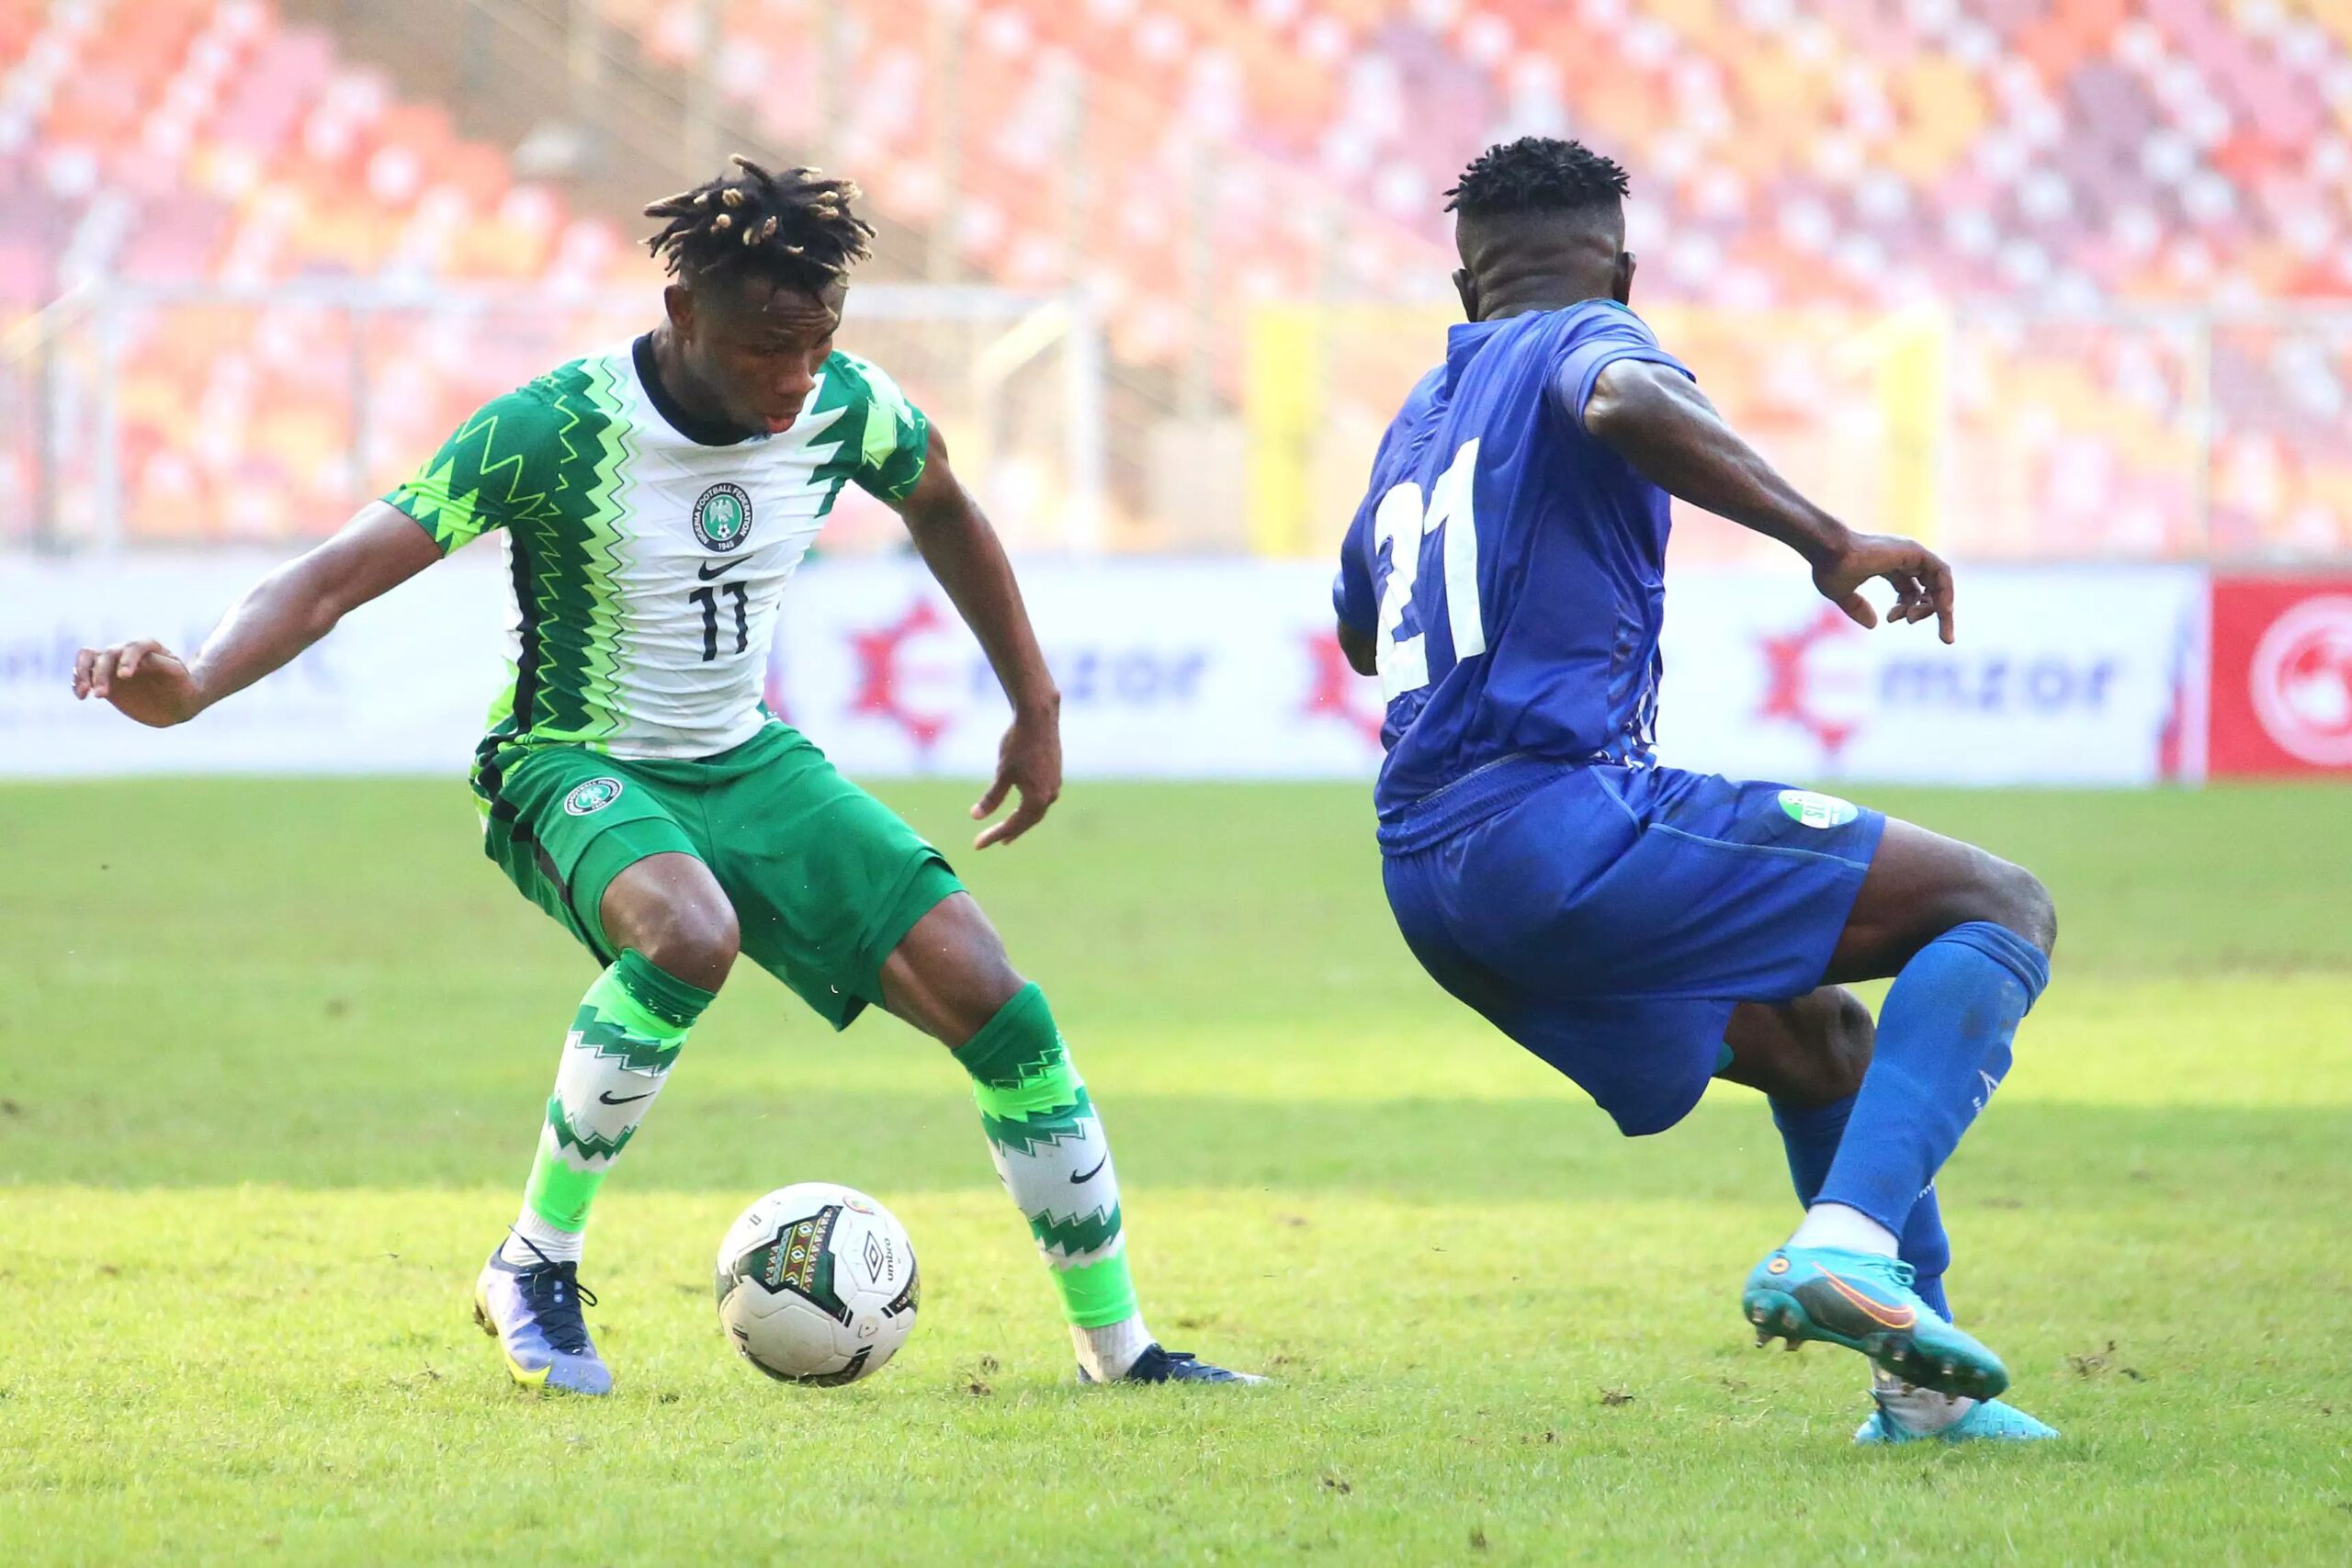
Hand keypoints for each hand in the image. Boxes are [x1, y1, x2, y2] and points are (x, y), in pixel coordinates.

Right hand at [72, 639, 203, 726]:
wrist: (176, 703)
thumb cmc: (181, 687)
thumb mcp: (177, 676)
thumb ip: (161, 664)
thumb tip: (140, 661)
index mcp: (149, 648)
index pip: (135, 646)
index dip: (128, 659)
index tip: (124, 677)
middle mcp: (127, 653)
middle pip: (108, 654)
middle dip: (101, 673)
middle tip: (101, 695)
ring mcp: (113, 665)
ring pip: (89, 658)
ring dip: (83, 674)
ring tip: (84, 694)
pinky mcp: (104, 679)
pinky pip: (83, 673)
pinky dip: (78, 681)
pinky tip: (80, 696)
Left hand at [970, 704, 1061, 848]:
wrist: (1039, 717)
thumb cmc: (1018, 744)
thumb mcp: (1002, 773)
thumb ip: (991, 798)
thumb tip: (975, 817)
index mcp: (1037, 798)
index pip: (1013, 824)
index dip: (994, 835)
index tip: (978, 844)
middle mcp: (1050, 795)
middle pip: (1028, 821)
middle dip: (1010, 831)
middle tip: (993, 840)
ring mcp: (1055, 784)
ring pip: (1037, 810)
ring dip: (1022, 819)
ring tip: (1009, 826)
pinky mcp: (1055, 773)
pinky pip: (1042, 798)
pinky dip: (1030, 806)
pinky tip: (1023, 803)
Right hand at [1812, 532, 1954, 644]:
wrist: (1828, 551)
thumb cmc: (1830, 568)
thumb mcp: (1842, 594)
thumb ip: (1857, 608)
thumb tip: (1874, 624)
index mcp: (1887, 565)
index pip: (1910, 589)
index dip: (1906, 608)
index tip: (1891, 619)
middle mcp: (1903, 558)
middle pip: (1928, 588)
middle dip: (1927, 610)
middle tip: (1911, 622)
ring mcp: (1911, 553)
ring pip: (1939, 582)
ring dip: (1940, 606)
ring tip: (1925, 621)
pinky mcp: (1915, 552)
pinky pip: (1942, 573)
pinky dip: (1945, 592)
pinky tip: (1944, 611)